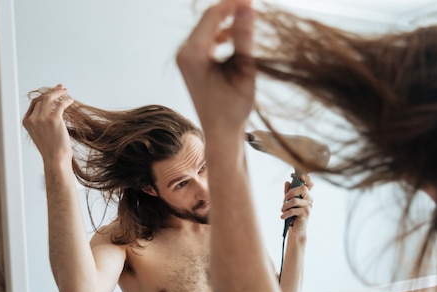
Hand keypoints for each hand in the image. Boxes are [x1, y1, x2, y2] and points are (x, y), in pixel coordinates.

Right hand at [22, 84, 74, 165]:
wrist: (55, 159)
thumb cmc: (52, 149)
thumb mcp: (41, 134)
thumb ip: (41, 122)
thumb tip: (52, 109)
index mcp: (27, 121)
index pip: (35, 103)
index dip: (44, 96)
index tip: (53, 92)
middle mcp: (32, 118)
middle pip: (41, 98)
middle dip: (52, 92)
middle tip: (61, 88)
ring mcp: (42, 118)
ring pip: (49, 98)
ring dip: (58, 93)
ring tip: (66, 92)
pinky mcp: (54, 119)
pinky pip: (60, 104)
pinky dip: (66, 100)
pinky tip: (71, 101)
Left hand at [176, 0, 254, 139]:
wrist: (221, 133)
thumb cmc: (233, 108)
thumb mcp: (243, 71)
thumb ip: (243, 38)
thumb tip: (247, 9)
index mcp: (193, 54)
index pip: (212, 15)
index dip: (233, 4)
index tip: (253, 1)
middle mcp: (184, 53)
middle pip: (208, 19)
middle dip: (230, 11)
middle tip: (253, 7)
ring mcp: (185, 58)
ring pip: (207, 28)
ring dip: (227, 23)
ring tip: (249, 21)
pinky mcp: (190, 63)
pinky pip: (206, 39)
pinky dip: (222, 35)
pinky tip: (237, 38)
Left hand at [281, 174, 313, 236]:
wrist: (296, 229)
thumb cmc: (293, 214)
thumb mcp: (289, 202)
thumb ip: (288, 192)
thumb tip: (287, 182)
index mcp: (306, 195)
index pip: (310, 184)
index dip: (307, 178)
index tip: (301, 176)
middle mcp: (309, 199)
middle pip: (303, 189)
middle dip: (291, 192)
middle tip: (285, 198)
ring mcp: (309, 206)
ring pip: (295, 201)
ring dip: (285, 205)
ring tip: (282, 210)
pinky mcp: (306, 213)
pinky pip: (293, 210)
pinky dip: (286, 213)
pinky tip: (282, 216)